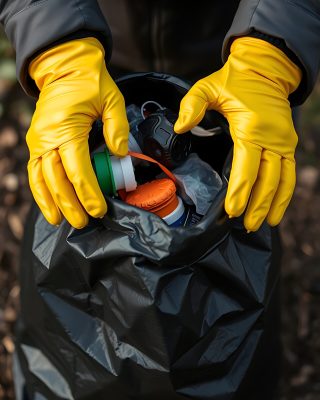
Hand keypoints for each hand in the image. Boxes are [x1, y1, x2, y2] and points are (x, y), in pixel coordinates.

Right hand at [27, 38, 128, 228]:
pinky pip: (35, 172)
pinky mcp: (36, 143)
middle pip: (57, 179)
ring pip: (42, 179)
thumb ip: (117, 128)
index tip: (99, 210)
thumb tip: (119, 155)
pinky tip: (49, 206)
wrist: (64, 67)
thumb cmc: (89, 83)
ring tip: (61, 221)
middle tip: (84, 222)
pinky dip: (40, 191)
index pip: (77, 169)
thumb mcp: (111, 100)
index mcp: (66, 128)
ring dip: (52, 202)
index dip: (88, 193)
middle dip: (71, 204)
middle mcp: (47, 138)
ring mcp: (38, 141)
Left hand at [174, 37, 301, 230]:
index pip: (247, 166)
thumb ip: (192, 105)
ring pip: (281, 180)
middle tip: (246, 225)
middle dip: (257, 205)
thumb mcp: (207, 86)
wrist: (266, 69)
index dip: (241, 191)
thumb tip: (180, 127)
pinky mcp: (288, 144)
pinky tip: (276, 210)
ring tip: (261, 224)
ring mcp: (284, 142)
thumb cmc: (235, 81)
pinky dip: (285, 194)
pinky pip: (289, 174)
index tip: (233, 211)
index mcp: (252, 127)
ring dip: (272, 204)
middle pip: (267, 179)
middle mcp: (273, 137)